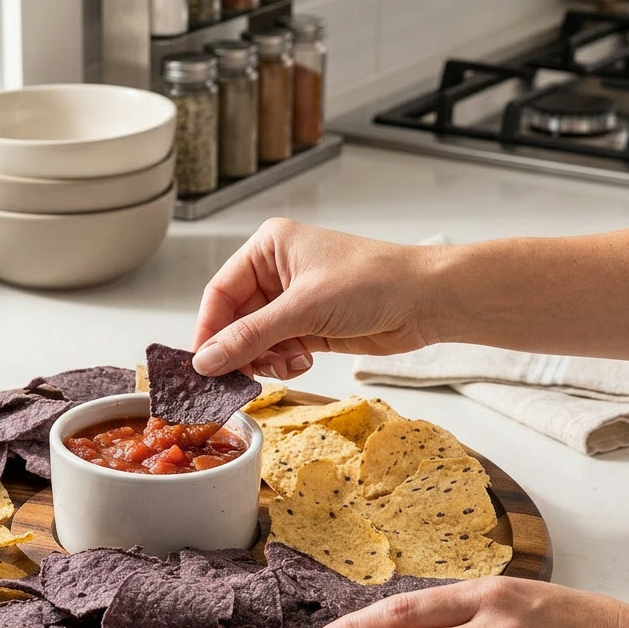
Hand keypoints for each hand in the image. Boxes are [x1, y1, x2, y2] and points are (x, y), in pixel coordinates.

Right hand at [191, 218, 442, 379]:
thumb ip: (249, 337)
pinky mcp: (310, 326)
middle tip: (234, 379)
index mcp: (269, 248)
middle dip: (238, 350)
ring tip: (284, 364)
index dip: (208, 330)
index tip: (201, 365)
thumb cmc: (372, 283)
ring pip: (255, 340)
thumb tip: (206, 361)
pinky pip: (278, 351)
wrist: (427, 301)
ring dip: (263, 359)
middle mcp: (276, 272)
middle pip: (235, 320)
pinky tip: (302, 361)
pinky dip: (283, 363)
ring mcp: (293, 301)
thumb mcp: (303, 309)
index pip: (220, 292)